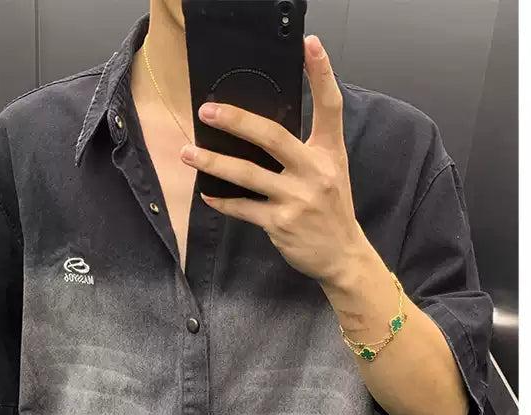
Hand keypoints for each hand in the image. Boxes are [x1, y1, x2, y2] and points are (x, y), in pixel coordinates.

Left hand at [179, 34, 367, 287]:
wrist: (342, 255)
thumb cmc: (331, 209)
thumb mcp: (331, 170)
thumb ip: (305, 148)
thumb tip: (261, 129)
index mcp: (329, 152)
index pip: (330, 105)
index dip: (322, 73)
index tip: (309, 44)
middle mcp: (314, 171)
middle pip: (272, 137)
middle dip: (236, 122)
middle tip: (208, 112)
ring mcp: (296, 199)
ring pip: (247, 175)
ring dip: (213, 163)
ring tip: (188, 153)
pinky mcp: (280, 224)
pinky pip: (243, 208)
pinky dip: (223, 201)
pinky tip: (207, 194)